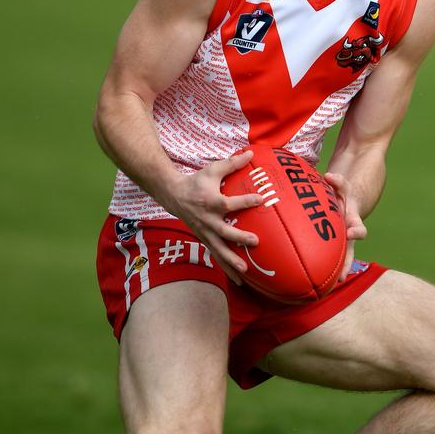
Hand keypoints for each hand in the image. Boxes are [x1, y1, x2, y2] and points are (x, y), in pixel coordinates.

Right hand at [169, 150, 261, 283]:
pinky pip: (216, 256)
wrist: (173, 195)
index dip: (245, 201)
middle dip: (239, 238)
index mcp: (211, 202)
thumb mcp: (213, 170)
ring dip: (231, 261)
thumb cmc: (197, 181)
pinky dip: (226, 268)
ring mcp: (205, 232)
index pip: (230, 203)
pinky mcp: (204, 240)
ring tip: (245, 271)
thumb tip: (251, 153)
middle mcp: (208, 220)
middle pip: (224, 232)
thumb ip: (232, 163)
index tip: (261, 199)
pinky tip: (239, 280)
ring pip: (219, 250)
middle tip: (255, 242)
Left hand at [323, 171, 366, 281]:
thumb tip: (329, 176)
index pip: (358, 228)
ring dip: (333, 272)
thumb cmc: (341, 192)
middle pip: (349, 253)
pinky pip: (325, 257)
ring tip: (323, 287)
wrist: (347, 199)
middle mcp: (347, 234)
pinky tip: (306, 278)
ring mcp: (339, 240)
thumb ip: (338, 180)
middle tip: (340, 278)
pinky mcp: (329, 243)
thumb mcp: (342, 184)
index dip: (356, 232)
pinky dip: (318, 266)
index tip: (350, 234)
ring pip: (338, 259)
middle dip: (345, 265)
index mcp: (352, 220)